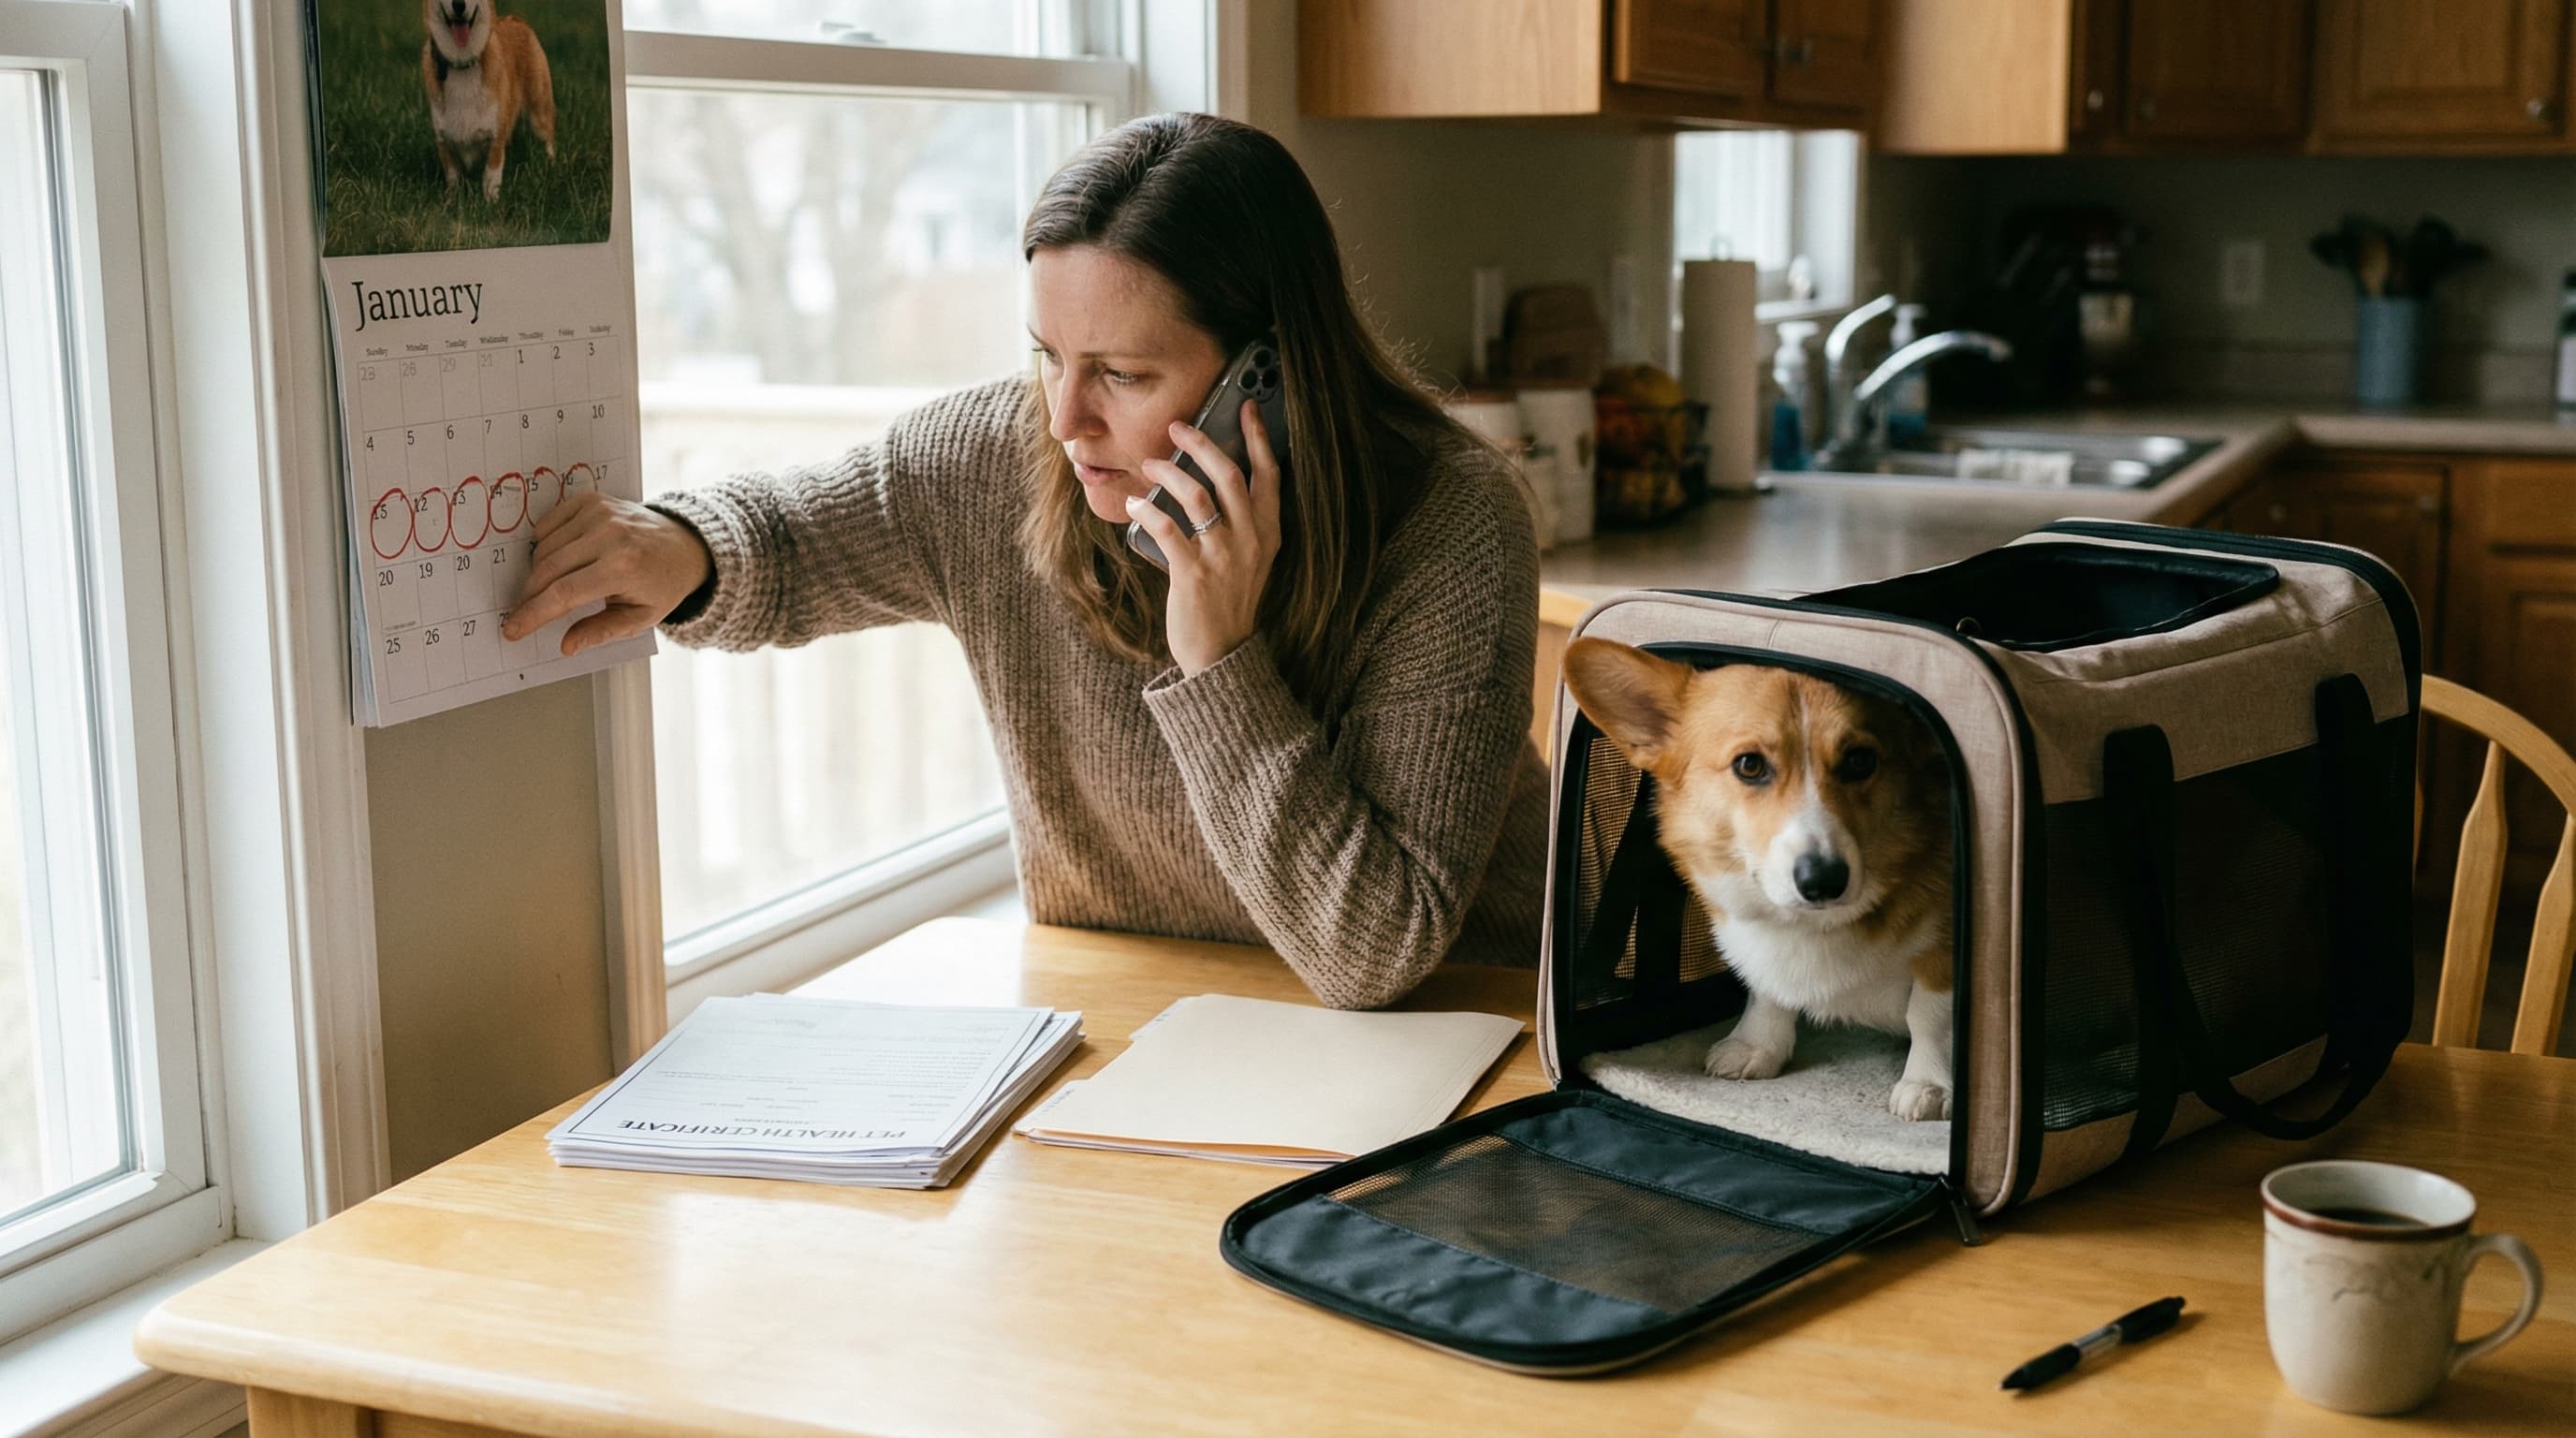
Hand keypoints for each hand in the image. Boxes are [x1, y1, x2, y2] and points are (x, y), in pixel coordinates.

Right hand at [502, 492, 712, 655]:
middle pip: (548, 569)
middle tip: (520, 613)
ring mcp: (600, 513)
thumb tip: (568, 646)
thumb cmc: (663, 583)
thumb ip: (602, 631)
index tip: (513, 629)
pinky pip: (548, 524)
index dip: (534, 613)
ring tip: (547, 589)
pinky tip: (558, 560)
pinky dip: (543, 544)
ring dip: (536, 572)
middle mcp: (610, 535)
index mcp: (624, 567)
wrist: (684, 544)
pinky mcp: (592, 500)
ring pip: (544, 547)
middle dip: (528, 596)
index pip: (564, 593)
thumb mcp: (642, 617)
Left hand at [1123, 400, 1283, 675]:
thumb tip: (1211, 478)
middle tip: (1177, 427)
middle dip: (1202, 443)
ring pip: (1197, 495)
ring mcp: (1224, 557)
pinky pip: (1167, 529)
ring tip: (1149, 464)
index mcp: (1269, 532)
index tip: (1247, 406)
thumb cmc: (1230, 601)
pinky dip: (1147, 511)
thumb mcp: (1249, 558)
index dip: (1258, 437)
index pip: (1270, 474)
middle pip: (1230, 475)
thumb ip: (1241, 522)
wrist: (1222, 654)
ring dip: (1169, 472)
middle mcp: (1251, 539)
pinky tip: (1134, 504)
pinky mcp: (1193, 575)